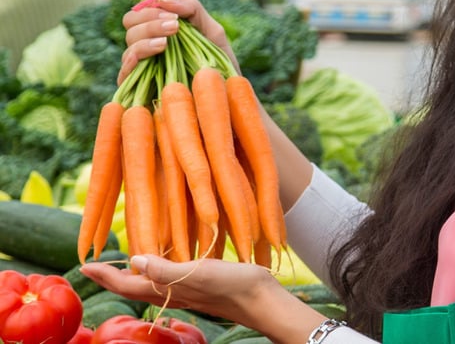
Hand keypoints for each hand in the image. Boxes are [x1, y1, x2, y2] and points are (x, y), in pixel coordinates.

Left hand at [80, 255, 296, 334]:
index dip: (106, 275)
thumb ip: (166, 269)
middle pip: (134, 286)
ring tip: (124, 263)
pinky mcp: (201, 285)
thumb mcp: (198, 273)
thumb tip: (134, 260)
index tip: (84, 266)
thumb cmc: (232, 286)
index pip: (128, 283)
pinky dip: (158, 270)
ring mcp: (187, 291)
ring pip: (151, 284)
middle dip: (113, 277)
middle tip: (95, 267)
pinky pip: (170, 279)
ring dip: (134, 275)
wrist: (263, 301)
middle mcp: (173, 292)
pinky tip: (166, 261)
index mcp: (168, 289)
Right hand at [118, 0, 238, 84]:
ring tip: (167, 43)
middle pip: (129, 25)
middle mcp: (146, 50)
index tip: (174, 18)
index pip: (138, 14)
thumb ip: (192, 9)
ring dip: (146, 38)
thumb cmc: (219, 63)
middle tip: (174, 27)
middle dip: (149, 22)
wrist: (226, 95)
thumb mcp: (212, 31)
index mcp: (158, 33)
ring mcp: (141, 69)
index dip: (151, 10)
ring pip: (129, 46)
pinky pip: (124, 72)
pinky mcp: (138, 90)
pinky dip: (135, 58)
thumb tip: (163, 1)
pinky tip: (153, 53)